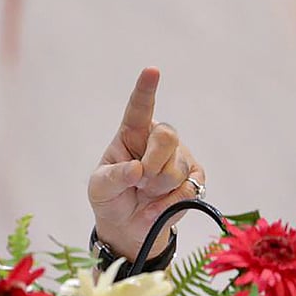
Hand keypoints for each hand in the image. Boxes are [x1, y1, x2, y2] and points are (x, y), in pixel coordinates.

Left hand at [88, 67, 204, 260]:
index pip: (139, 107)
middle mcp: (157, 140)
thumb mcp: (100, 187)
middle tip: (139, 181)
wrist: (128, 225)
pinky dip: (169, 203)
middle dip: (152, 163)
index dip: (146, 89)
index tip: (152, 70)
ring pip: (176, 167)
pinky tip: (158, 206)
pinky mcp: (194, 178)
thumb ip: (114, 177)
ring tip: (145, 193)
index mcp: (131, 133)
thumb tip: (137, 170)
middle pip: (167, 136)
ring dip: (157, 188)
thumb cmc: (110, 197)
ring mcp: (178, 158)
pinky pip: (189, 188)